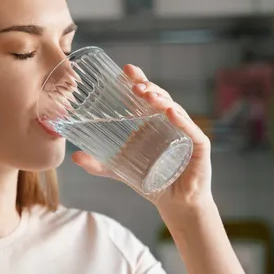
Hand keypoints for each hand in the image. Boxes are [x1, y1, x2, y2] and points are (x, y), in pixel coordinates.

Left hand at [72, 64, 213, 209]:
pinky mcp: (199, 147)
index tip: (125, 70)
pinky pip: (190, 130)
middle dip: (148, 87)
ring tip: (147, 94)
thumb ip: (98, 164)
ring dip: (161, 100)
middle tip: (134, 83)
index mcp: (154, 122)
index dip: (139, 81)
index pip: (147, 96)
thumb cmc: (152, 182)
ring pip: (175, 110)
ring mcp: (186, 132)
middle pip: (161, 98)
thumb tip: (74, 157)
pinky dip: (181, 120)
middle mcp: (171, 122)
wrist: (175, 203)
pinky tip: (170, 112)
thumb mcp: (120, 171)